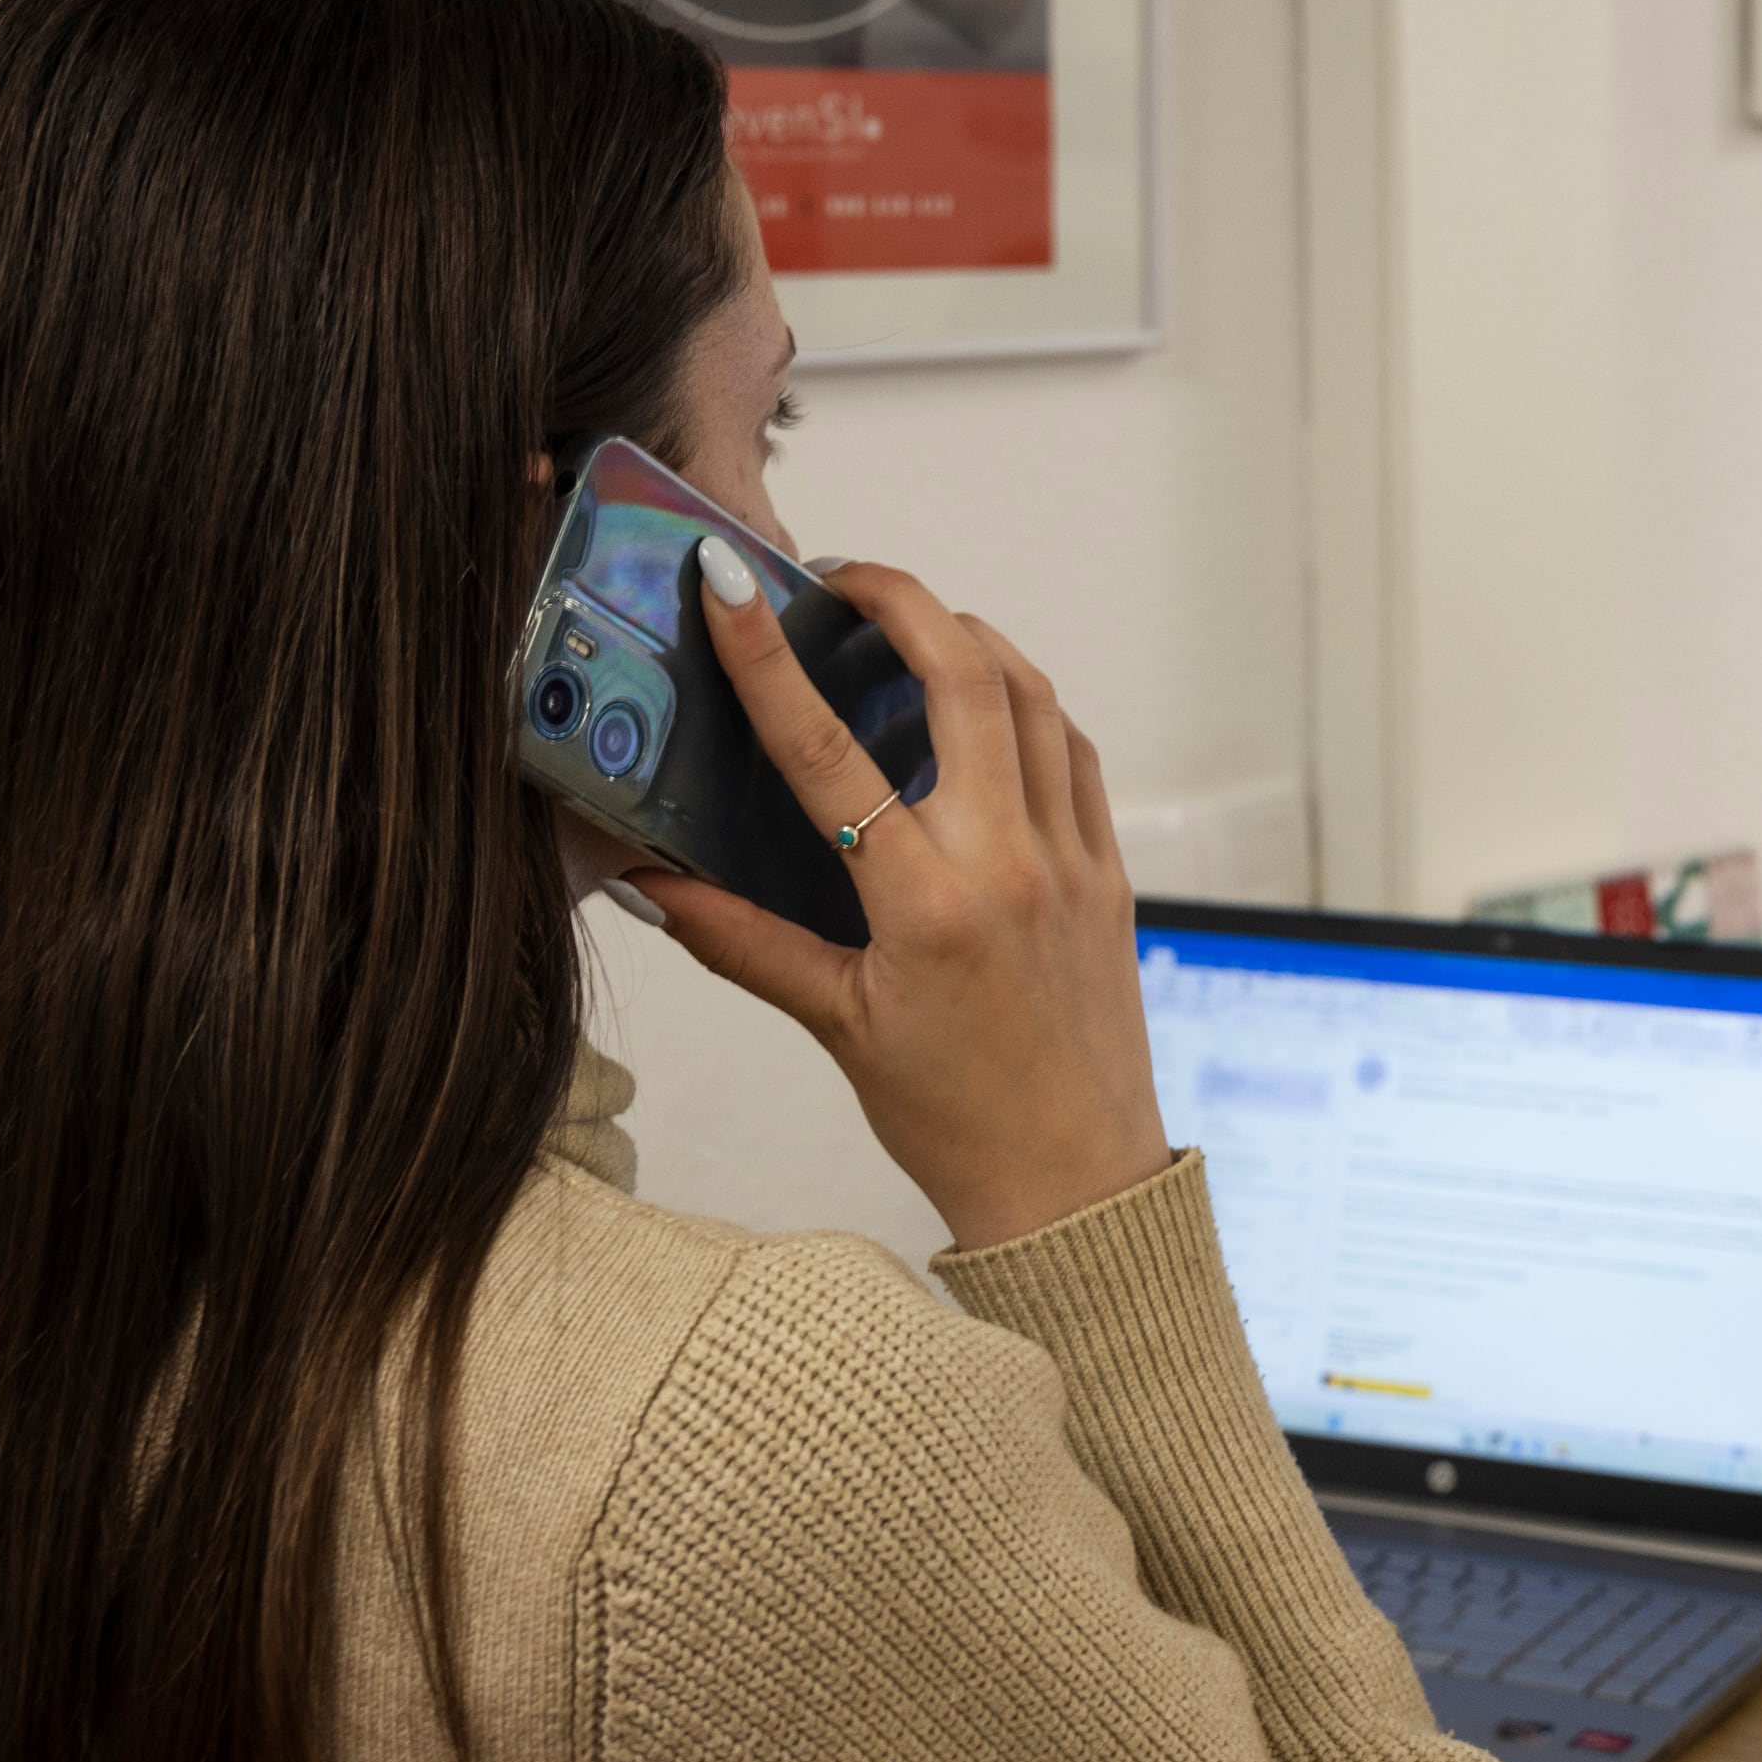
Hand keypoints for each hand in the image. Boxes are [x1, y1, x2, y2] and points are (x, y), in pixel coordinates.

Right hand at [632, 545, 1172, 1253]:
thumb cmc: (954, 1119)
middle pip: (964, 677)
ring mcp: (1073, 861)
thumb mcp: (835, 1026)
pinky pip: (1073, 753)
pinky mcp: (1112, 874)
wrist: (1075, 1184)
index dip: (768, 658)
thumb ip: (741, 943)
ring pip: (1033, 699)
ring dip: (970, 640)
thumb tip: (648, 884)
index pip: (829, 750)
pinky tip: (985, 701)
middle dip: (901, 601)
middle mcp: (1009, 864)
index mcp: (927, 905)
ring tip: (907, 625)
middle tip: (841, 577)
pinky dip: (1028, 705)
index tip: (729, 587)